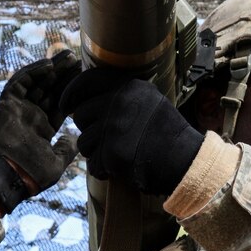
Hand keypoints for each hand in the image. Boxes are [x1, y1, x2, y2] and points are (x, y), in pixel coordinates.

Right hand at [0, 50, 80, 211]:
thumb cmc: (33, 175)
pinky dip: (33, 73)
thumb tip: (75, 138)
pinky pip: (20, 83)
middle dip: (63, 75)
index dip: (72, 91)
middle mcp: (31, 116)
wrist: (10, 176)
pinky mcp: (6, 104)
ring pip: (37, 83)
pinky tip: (49, 66)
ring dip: (51, 69)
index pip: (60, 104)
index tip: (84, 77)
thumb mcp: (57, 162)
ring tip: (68, 57)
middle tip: (78, 59)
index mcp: (43, 129)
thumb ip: (68, 149)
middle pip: (50, 90)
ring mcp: (18, 109)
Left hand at [60, 69, 203, 195]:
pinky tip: (120, 168)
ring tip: (117, 155)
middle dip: (90, 130)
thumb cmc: (168, 135)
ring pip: (84, 141)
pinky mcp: (113, 152)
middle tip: (108, 141)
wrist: (185, 162)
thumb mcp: (150, 101)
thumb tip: (87, 97)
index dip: (71, 93)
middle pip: (82, 115)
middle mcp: (119, 102)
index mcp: (129, 87)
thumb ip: (123, 96)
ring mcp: (115, 127)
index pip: (88, 80)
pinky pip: (94, 164)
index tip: (65, 106)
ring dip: (96, 152)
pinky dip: (104, 170)